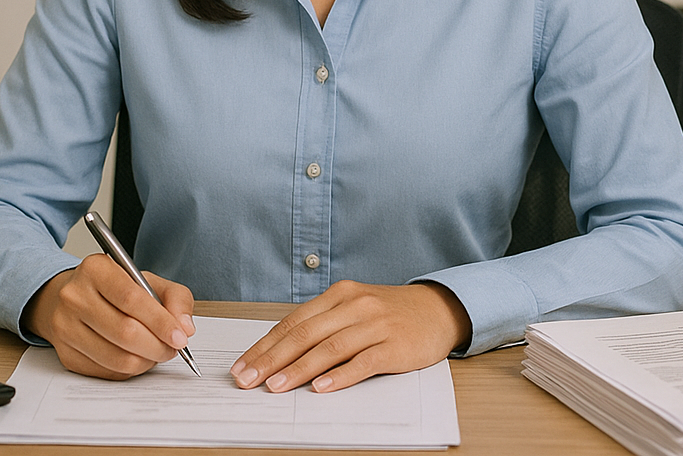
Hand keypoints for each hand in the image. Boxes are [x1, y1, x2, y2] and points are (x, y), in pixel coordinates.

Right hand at [21, 253, 195, 379]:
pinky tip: (137, 358)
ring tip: (157, 353)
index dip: (160, 321)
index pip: (131, 299)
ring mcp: (65, 327)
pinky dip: (129, 370)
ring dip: (146, 361)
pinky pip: (106, 371)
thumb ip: (175, 297)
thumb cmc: (115, 290)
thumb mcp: (148, 281)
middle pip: (124, 331)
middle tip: (173, 348)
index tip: (180, 337)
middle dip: (157, 346)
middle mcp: (74, 296)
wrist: (74, 300)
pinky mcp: (65, 354)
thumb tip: (185, 327)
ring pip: (116, 357)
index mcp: (95, 269)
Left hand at [230, 281, 469, 393]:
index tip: (243, 366)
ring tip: (276, 386)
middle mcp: (354, 305)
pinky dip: (340, 376)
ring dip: (299, 369)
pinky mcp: (395, 345)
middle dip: (271, 359)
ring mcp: (376, 324)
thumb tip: (279, 354)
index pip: (293, 322)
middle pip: (305, 334)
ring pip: (329, 348)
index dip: (265, 345)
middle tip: (248, 380)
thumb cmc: (389, 314)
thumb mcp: (354, 308)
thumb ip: (323, 325)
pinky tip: (321, 388)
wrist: (439, 310)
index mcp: (339, 295)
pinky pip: (363, 361)